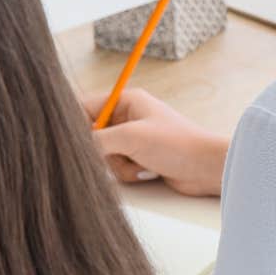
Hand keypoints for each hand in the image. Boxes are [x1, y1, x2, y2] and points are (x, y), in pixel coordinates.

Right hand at [81, 88, 229, 196]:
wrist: (205, 168)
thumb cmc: (176, 144)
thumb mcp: (131, 137)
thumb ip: (97, 140)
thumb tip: (72, 146)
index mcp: (126, 101)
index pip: (83, 108)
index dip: (73, 127)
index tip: (70, 144)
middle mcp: (127, 117)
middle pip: (90, 136)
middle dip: (103, 152)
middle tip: (120, 153)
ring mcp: (132, 138)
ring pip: (102, 156)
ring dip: (118, 165)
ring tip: (141, 162)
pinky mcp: (138, 157)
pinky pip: (116, 168)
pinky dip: (128, 173)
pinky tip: (147, 171)